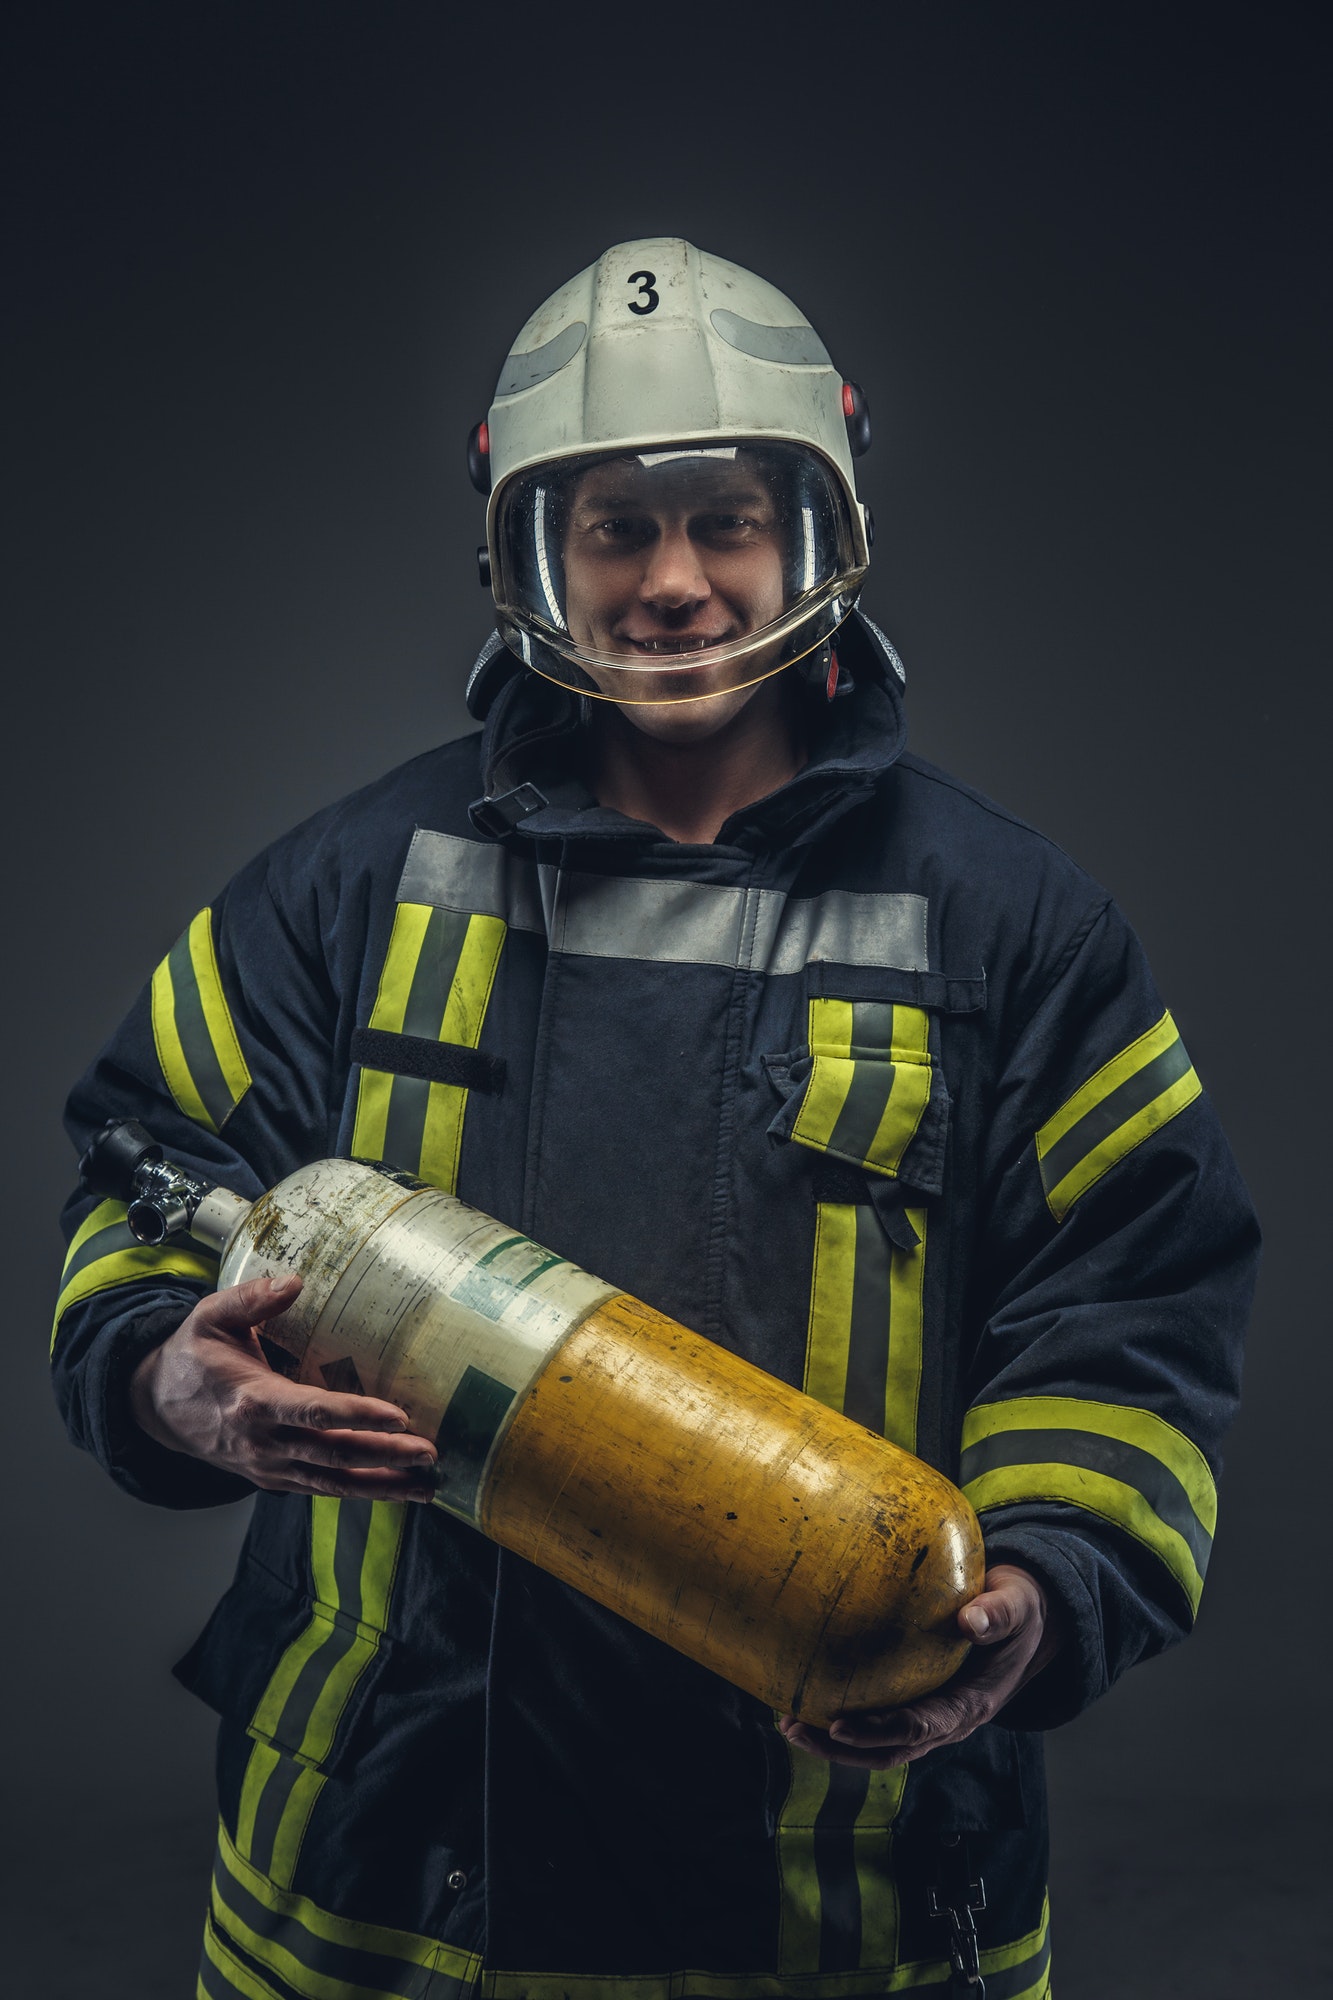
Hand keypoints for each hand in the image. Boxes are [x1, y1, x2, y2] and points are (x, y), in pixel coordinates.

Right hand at [129, 1272, 437, 1500]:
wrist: (157, 1406)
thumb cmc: (193, 1355)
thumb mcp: (211, 1316)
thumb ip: (252, 1299)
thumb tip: (294, 1282)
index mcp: (253, 1401)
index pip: (313, 1412)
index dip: (357, 1414)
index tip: (399, 1416)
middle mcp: (262, 1442)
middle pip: (332, 1452)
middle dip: (384, 1455)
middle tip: (429, 1452)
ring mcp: (268, 1466)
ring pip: (331, 1481)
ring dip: (380, 1485)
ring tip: (425, 1485)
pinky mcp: (273, 1478)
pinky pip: (320, 1487)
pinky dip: (357, 1491)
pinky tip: (393, 1488)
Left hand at [777, 1563, 1062, 1768]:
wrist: (1021, 1615)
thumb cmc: (1017, 1607)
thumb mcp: (1017, 1605)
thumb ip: (998, 1613)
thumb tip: (970, 1620)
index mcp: (971, 1706)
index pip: (920, 1729)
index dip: (880, 1731)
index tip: (840, 1724)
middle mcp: (947, 1722)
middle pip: (889, 1750)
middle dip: (841, 1748)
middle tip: (796, 1729)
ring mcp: (930, 1716)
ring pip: (878, 1744)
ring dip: (834, 1742)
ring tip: (788, 1723)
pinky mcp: (916, 1701)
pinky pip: (877, 1715)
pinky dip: (843, 1714)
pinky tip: (808, 1692)